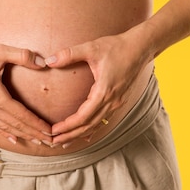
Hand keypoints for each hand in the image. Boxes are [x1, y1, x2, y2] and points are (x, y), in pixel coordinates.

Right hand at [0, 36, 51, 144]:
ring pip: (4, 127)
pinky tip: (13, 138)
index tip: (50, 131)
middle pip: (15, 125)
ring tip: (37, 141)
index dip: (36, 124)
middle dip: (34, 133)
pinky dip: (5, 133)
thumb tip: (44, 63)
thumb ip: (23, 56)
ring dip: (22, 135)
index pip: (21, 115)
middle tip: (50, 142)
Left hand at [44, 29, 151, 145]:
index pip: (83, 116)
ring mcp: (117, 102)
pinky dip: (93, 129)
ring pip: (96, 124)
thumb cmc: (117, 47)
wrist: (140, 47)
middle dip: (70, 135)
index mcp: (104, 91)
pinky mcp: (119, 100)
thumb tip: (49, 60)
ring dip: (80, 134)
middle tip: (53, 142)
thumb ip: (69, 54)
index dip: (67, 126)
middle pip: (89, 125)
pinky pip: (104, 119)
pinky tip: (86, 135)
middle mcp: (112, 101)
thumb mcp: (91, 48)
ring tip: (65, 141)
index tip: (53, 131)